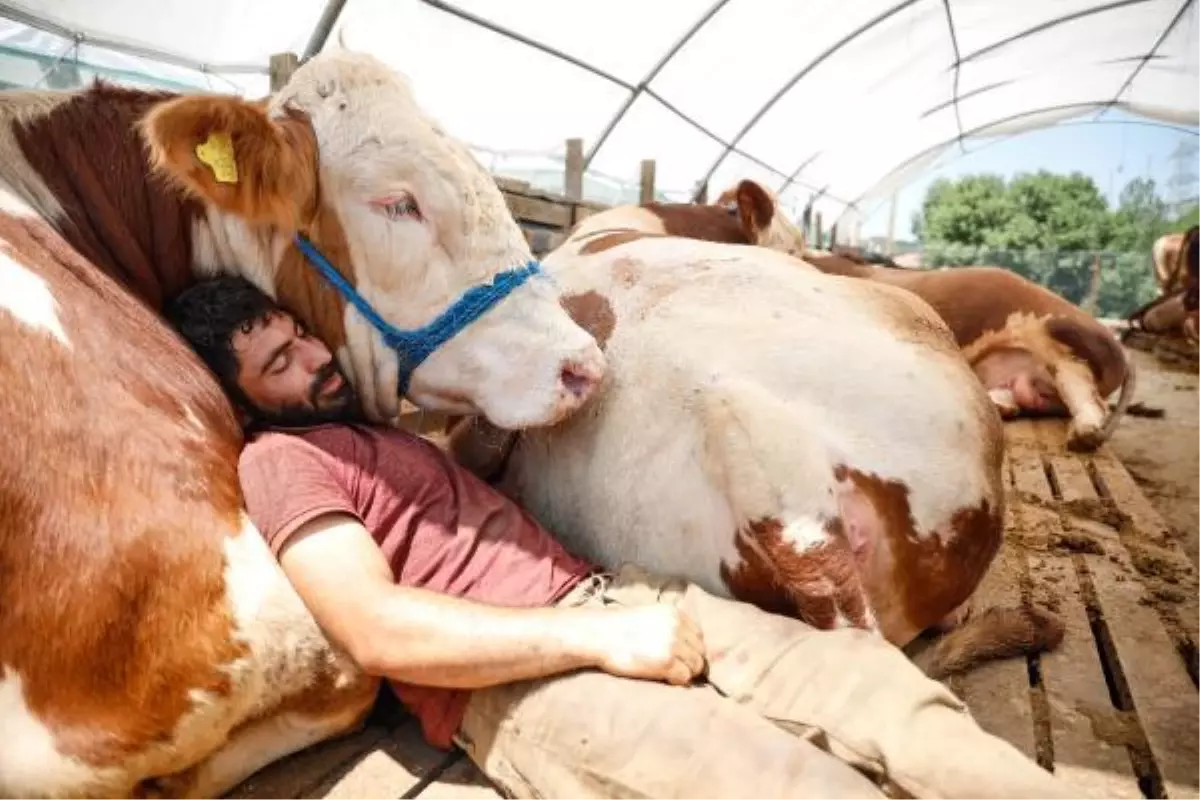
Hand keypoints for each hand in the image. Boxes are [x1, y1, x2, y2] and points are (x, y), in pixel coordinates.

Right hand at [583, 604, 706, 685]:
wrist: (599, 636)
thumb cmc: (619, 628)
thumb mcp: (650, 615)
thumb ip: (670, 624)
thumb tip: (687, 643)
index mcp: (675, 613)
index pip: (699, 635)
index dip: (691, 648)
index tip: (681, 655)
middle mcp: (677, 627)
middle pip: (700, 651)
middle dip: (691, 661)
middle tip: (676, 668)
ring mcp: (673, 645)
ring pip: (696, 665)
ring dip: (686, 672)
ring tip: (669, 673)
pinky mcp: (667, 662)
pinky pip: (684, 677)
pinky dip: (677, 680)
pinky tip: (664, 678)